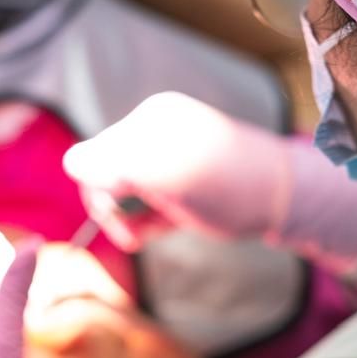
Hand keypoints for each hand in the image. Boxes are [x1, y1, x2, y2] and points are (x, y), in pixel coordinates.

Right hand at [62, 92, 295, 250]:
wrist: (283, 196)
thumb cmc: (225, 185)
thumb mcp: (163, 173)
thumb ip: (112, 164)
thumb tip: (73, 164)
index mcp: (149, 119)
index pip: (91, 158)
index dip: (98, 194)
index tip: (119, 220)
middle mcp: (157, 130)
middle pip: (107, 175)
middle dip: (114, 208)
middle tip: (134, 237)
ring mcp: (171, 154)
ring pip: (127, 191)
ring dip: (131, 217)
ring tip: (149, 234)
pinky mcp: (184, 178)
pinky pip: (149, 198)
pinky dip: (148, 218)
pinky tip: (161, 229)